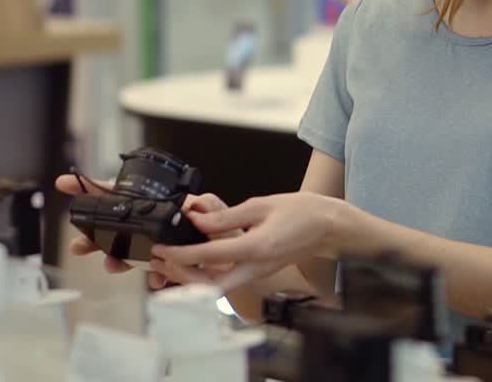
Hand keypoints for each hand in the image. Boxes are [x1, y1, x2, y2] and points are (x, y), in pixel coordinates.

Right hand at [53, 175, 236, 286]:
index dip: (94, 187)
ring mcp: (154, 243)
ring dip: (115, 258)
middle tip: (77, 243)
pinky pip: (151, 270)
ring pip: (125, 249)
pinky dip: (154, 276)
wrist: (239, 260)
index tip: (66, 183)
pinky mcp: (163, 263)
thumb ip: (209, 209)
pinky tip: (159, 280)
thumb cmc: (226, 232)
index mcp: (160, 205)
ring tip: (112, 266)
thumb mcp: (219, 215)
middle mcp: (152, 223)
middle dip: (91, 233)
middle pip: (113, 224)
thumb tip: (197, 205)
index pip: (122, 193)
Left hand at [152, 192, 343, 290]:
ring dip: (193, 277)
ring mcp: (258, 274)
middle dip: (182, 277)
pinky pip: (228, 280)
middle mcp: (256, 268)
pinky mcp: (258, 273)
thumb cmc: (302, 213)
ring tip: (174, 260)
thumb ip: (226, 216)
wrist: (328, 227)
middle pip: (210, 286)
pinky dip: (208, 274)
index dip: (182, 254)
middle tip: (163, 262)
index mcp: (257, 248)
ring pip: (218, 287)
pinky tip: (197, 259)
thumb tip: (198, 220)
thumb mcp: (260, 205)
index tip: (164, 248)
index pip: (210, 257)